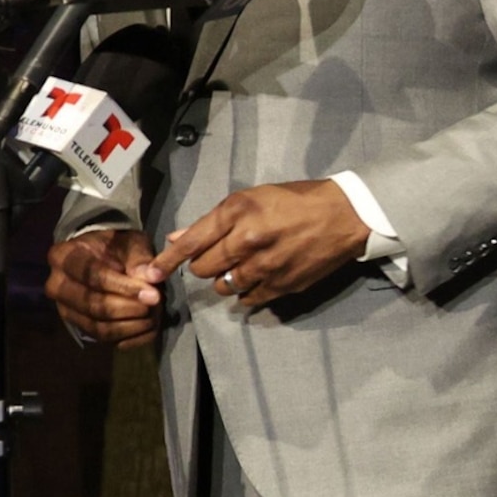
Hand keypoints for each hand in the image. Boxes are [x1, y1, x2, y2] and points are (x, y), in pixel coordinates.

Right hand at [46, 228, 163, 346]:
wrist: (101, 258)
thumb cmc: (114, 247)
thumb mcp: (129, 242)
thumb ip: (139, 258)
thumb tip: (151, 277)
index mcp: (63, 257)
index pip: (92, 275)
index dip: (124, 287)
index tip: (153, 294)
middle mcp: (57, 285)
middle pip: (92, 305)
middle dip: (129, 308)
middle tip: (156, 305)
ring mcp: (65, 309)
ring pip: (98, 327)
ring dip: (132, 325)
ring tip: (155, 315)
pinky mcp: (78, 326)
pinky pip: (104, 339)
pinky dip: (130, 337)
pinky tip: (149, 327)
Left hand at [151, 181, 371, 309]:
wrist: (345, 215)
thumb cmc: (296, 200)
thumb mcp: (253, 198)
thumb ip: (214, 221)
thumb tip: (177, 239)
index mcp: (238, 213)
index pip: (191, 242)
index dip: (167, 261)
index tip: (151, 274)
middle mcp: (248, 240)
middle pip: (204, 268)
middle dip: (204, 265)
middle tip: (218, 257)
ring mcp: (266, 266)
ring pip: (225, 286)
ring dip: (225, 280)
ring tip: (239, 268)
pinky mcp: (283, 285)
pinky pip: (249, 298)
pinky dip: (246, 293)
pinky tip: (255, 280)